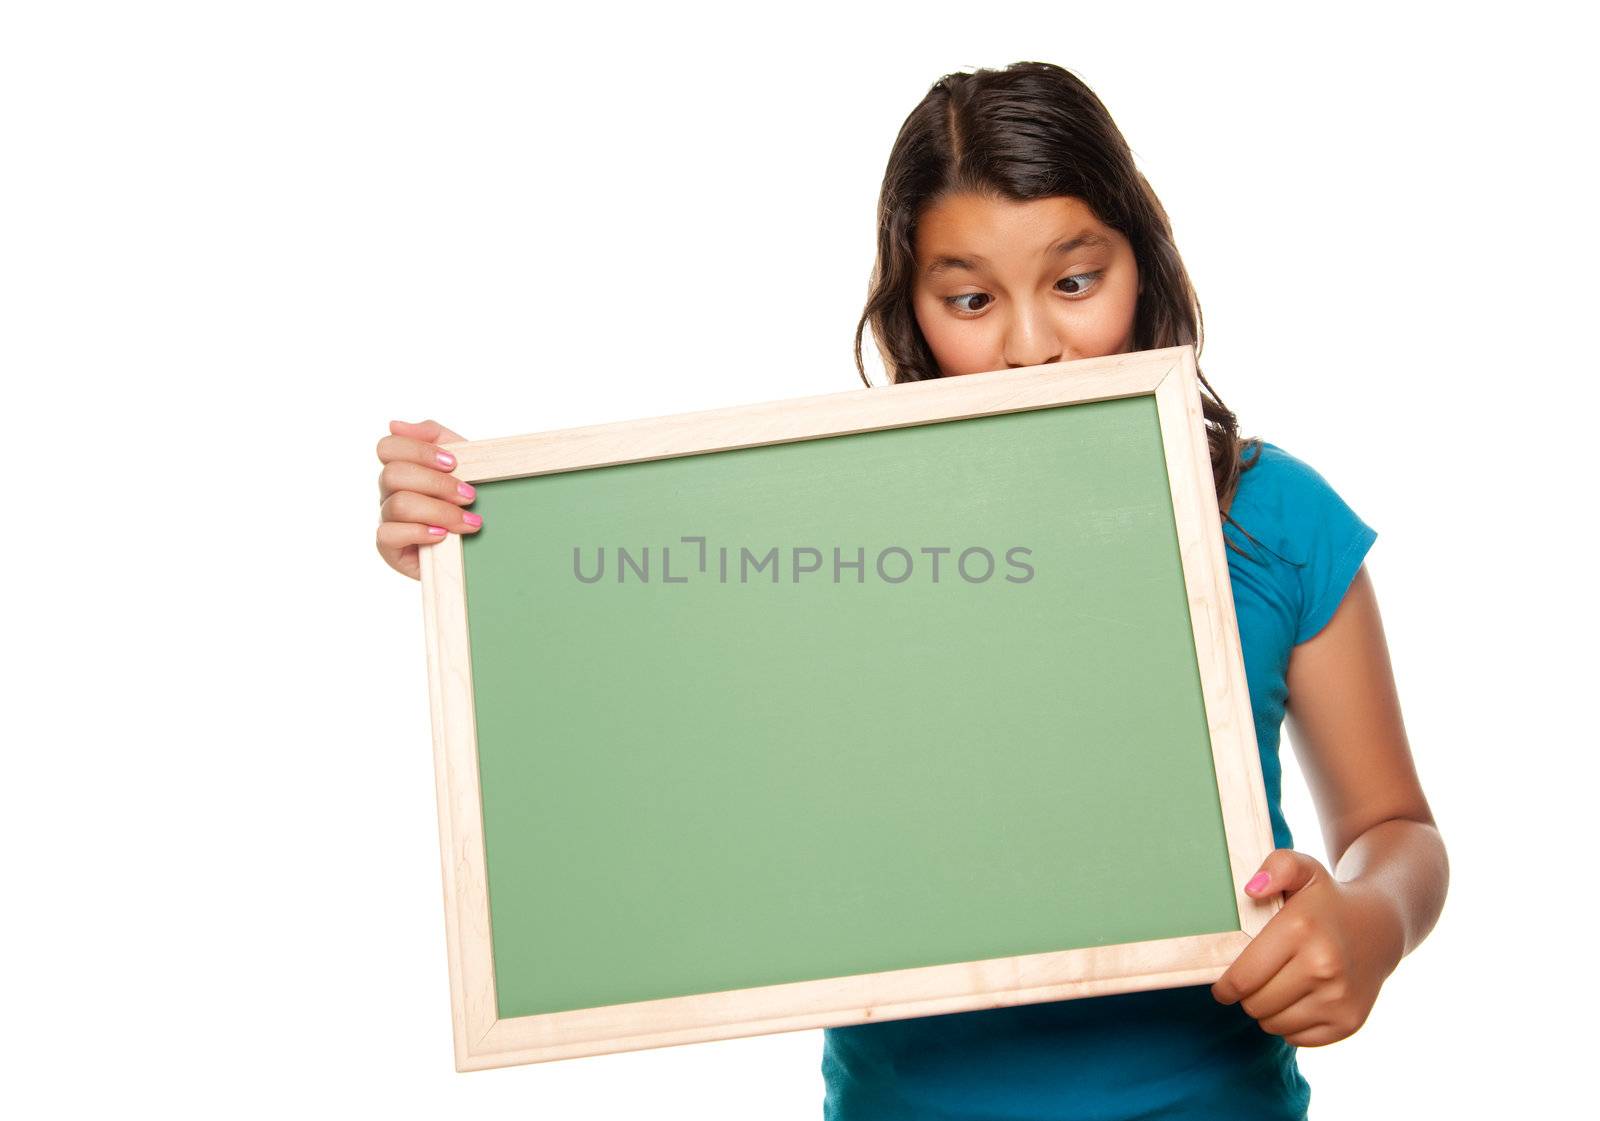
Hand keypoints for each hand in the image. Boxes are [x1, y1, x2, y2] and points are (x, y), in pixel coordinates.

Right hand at [375, 418, 480, 579]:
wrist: (480, 545)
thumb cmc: (466, 501)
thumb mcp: (461, 461)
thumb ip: (435, 436)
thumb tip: (395, 424)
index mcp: (402, 467)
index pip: (388, 446)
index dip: (420, 451)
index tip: (454, 463)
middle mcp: (388, 492)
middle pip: (393, 474)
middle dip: (437, 484)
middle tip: (469, 496)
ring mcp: (387, 519)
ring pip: (399, 504)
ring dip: (440, 511)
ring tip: (469, 522)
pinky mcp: (388, 547)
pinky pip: (389, 534)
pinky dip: (420, 532)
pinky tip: (443, 536)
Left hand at [1210, 849, 1404, 1046]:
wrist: (1379, 928)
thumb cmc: (1325, 900)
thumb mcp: (1302, 870)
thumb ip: (1276, 867)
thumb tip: (1252, 890)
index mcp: (1301, 929)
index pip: (1242, 978)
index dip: (1224, 986)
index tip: (1223, 984)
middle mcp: (1323, 966)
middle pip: (1254, 1004)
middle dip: (1246, 996)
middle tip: (1255, 980)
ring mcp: (1339, 998)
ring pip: (1273, 1025)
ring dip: (1267, 1011)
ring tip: (1278, 987)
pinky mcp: (1349, 1022)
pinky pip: (1298, 1039)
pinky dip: (1291, 1025)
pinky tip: (1300, 999)